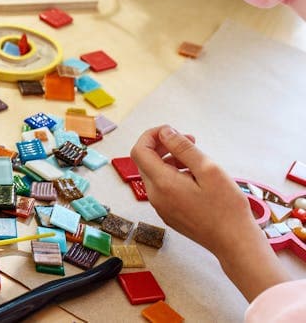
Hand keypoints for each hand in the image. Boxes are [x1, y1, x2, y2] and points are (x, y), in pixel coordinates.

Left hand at [131, 125, 287, 300]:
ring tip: (196, 160)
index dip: (151, 135)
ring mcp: (160, 207)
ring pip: (155, 175)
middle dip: (163, 146)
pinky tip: (195, 178)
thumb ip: (183, 149)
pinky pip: (163, 188)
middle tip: (189, 141)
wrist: (234, 243)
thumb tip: (164, 132)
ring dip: (170, 161)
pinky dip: (173, 176)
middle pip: (145, 162)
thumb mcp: (208, 170)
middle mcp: (155, 196)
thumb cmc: (226, 208)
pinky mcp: (169, 214)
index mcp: (162, 183)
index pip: (140, 151)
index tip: (172, 131)